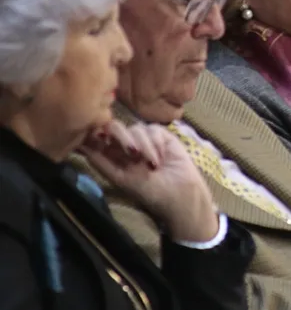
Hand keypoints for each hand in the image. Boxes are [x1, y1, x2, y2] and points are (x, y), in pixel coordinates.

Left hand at [81, 122, 218, 243]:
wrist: (179, 193)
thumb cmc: (148, 191)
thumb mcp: (120, 179)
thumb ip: (101, 161)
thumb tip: (81, 145)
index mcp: (113, 156)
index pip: (99, 138)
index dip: (96, 133)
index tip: (99, 136)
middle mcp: (126, 144)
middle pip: (115, 127)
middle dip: (121, 137)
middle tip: (132, 153)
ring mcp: (144, 139)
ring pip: (135, 128)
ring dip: (143, 146)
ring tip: (152, 165)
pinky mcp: (162, 135)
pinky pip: (152, 129)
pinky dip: (155, 143)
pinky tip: (161, 158)